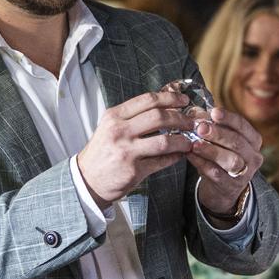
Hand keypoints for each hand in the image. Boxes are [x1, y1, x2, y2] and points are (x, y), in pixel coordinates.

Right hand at [77, 90, 196, 206]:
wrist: (87, 179)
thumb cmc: (102, 151)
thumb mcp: (110, 127)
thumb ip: (132, 116)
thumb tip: (164, 107)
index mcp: (114, 116)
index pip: (148, 100)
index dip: (170, 98)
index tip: (183, 101)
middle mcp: (119, 131)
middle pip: (159, 117)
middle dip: (181, 118)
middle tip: (191, 122)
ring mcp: (126, 151)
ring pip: (165, 141)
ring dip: (182, 141)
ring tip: (189, 142)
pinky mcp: (134, 170)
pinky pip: (162, 161)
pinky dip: (175, 157)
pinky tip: (180, 155)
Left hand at [190, 106, 263, 215]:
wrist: (222, 188)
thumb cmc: (221, 156)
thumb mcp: (220, 140)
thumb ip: (210, 125)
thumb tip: (194, 112)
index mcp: (253, 140)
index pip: (243, 126)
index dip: (228, 118)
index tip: (214, 112)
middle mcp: (253, 156)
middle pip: (237, 142)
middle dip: (218, 133)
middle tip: (200, 127)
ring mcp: (244, 173)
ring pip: (231, 160)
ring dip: (211, 150)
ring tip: (195, 144)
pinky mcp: (230, 186)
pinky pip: (216, 173)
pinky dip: (202, 163)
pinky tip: (190, 155)